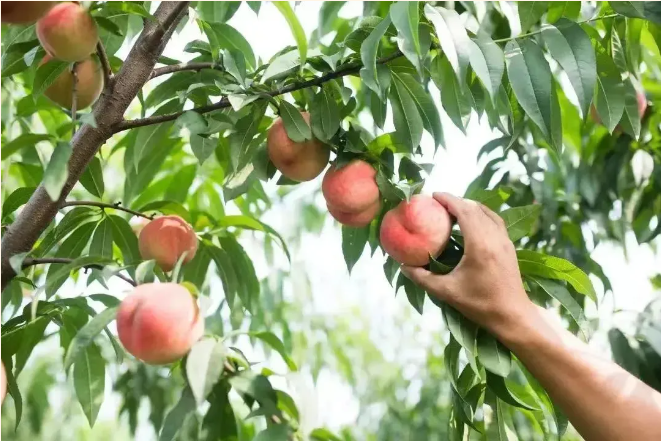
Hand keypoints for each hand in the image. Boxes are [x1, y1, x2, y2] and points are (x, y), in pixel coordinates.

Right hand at [401, 193, 533, 341]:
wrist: (512, 316)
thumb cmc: (479, 305)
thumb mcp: (446, 292)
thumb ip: (422, 278)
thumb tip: (403, 266)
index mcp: (480, 246)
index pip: (464, 212)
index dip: (449, 200)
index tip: (433, 195)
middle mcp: (495, 239)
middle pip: (475, 209)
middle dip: (457, 201)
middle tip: (438, 201)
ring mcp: (505, 242)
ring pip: (488, 213)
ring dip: (470, 207)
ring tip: (453, 208)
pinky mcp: (509, 247)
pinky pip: (496, 222)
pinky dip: (482, 215)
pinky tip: (472, 221)